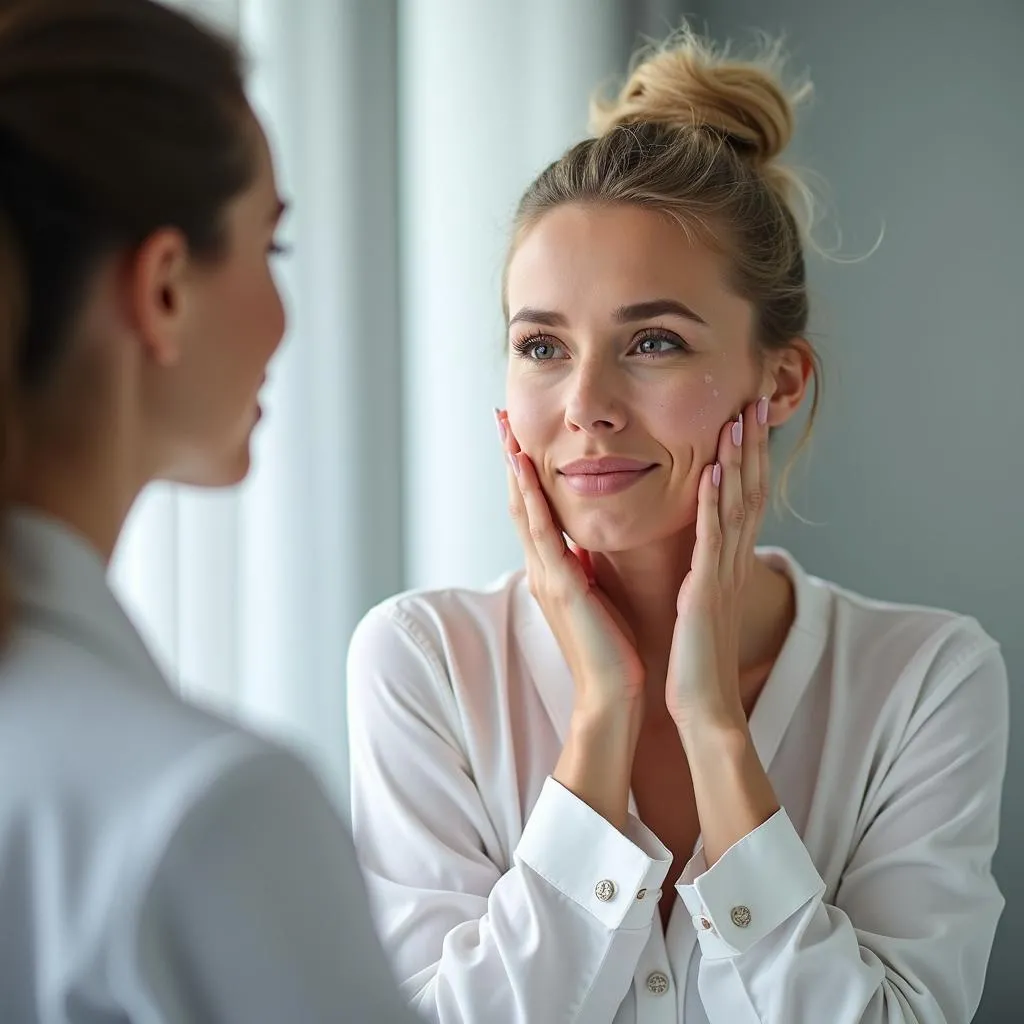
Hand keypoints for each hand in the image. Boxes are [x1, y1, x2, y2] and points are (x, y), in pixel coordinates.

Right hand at [497, 409, 644, 715]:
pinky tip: (523, 467)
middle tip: (502, 417)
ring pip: (523, 509)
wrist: (612, 695)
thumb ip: (586, 570)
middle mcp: (542, 568)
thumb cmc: (612, 650)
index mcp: (554, 570)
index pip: (534, 510)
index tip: (520, 436)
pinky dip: (529, 497)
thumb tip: (586, 546)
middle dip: (510, 458)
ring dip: (513, 467)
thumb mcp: (597, 597)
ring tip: (506, 428)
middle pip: (519, 501)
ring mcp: (546, 576)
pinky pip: (542, 532)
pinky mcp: (560, 586)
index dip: (524, 472)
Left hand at [666, 396, 769, 733]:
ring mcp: (722, 575)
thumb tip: (693, 550)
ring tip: (739, 417)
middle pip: (749, 490)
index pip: (741, 497)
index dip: (746, 455)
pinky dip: (714, 503)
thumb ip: (699, 571)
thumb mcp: (698, 604)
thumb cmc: (695, 659)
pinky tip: (713, 471)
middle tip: (756, 398)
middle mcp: (731, 562)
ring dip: (738, 460)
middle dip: (752, 443)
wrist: (703, 707)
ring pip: (736, 505)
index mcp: (725, 563)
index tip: (745, 415)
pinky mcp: (705, 592)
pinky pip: (711, 540)